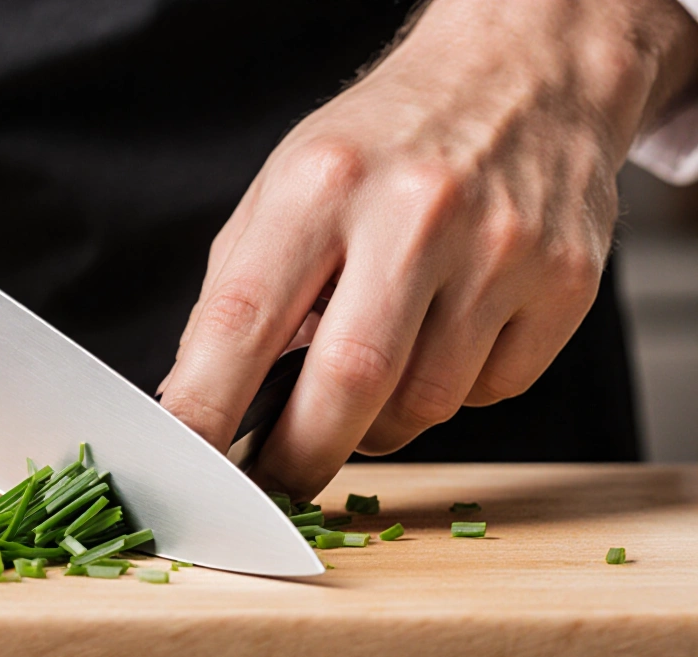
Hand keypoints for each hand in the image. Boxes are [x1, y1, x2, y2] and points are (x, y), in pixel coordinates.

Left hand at [159, 0, 697, 498]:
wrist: (523, 77)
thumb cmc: (386, 144)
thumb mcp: (286, 187)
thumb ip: (239, 291)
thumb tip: (202, 398)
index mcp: (321, 184)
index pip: (244, 321)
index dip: (207, 410)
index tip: (194, 468)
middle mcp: (414, 212)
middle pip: (346, 385)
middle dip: (300, 456)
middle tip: (279, 476)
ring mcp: (500, 250)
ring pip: (423, 406)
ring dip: (379, 422)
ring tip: (374, 369)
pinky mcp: (564, 284)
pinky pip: (491, 394)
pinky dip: (453, 392)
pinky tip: (446, 336)